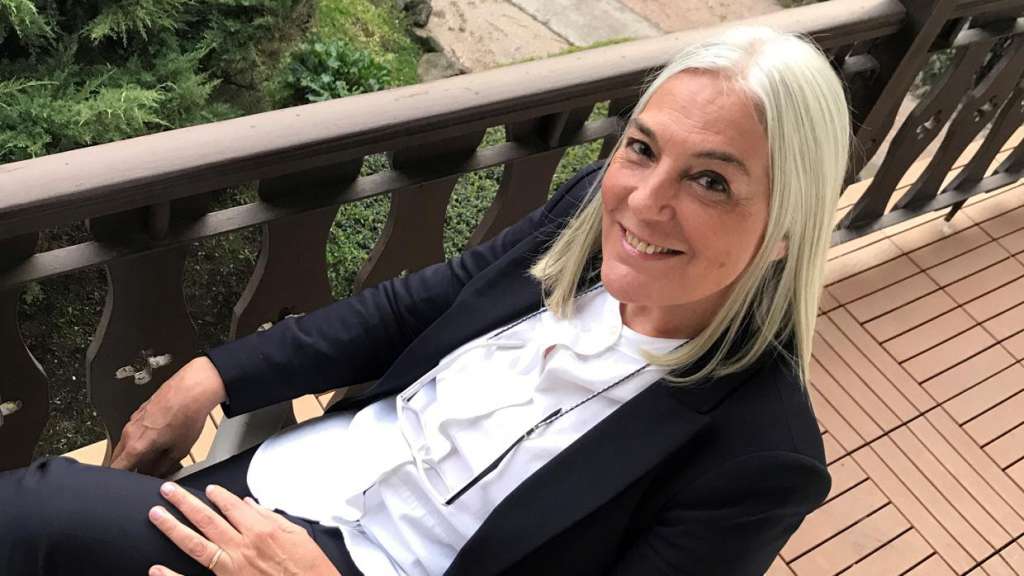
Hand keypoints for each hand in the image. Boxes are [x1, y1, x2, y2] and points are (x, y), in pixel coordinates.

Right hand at [110, 356, 226, 475]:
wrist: (191, 389)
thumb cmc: (187, 416)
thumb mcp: (179, 450)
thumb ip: (163, 467)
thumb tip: (157, 475)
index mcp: (135, 446)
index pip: (116, 470)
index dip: (119, 482)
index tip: (125, 486)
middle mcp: (129, 433)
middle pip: (118, 458)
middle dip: (126, 468)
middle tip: (140, 474)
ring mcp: (133, 420)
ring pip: (126, 444)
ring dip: (134, 453)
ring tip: (153, 456)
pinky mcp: (139, 412)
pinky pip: (133, 431)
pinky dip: (139, 439)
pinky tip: (157, 439)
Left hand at [148, 482, 340, 575]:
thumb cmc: (308, 566)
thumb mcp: (297, 533)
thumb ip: (270, 517)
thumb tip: (249, 505)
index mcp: (261, 530)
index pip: (232, 506)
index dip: (218, 495)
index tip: (207, 488)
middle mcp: (242, 546)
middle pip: (206, 519)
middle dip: (184, 502)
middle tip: (167, 491)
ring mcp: (231, 568)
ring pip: (195, 544)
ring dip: (173, 527)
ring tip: (156, 514)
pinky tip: (155, 568)